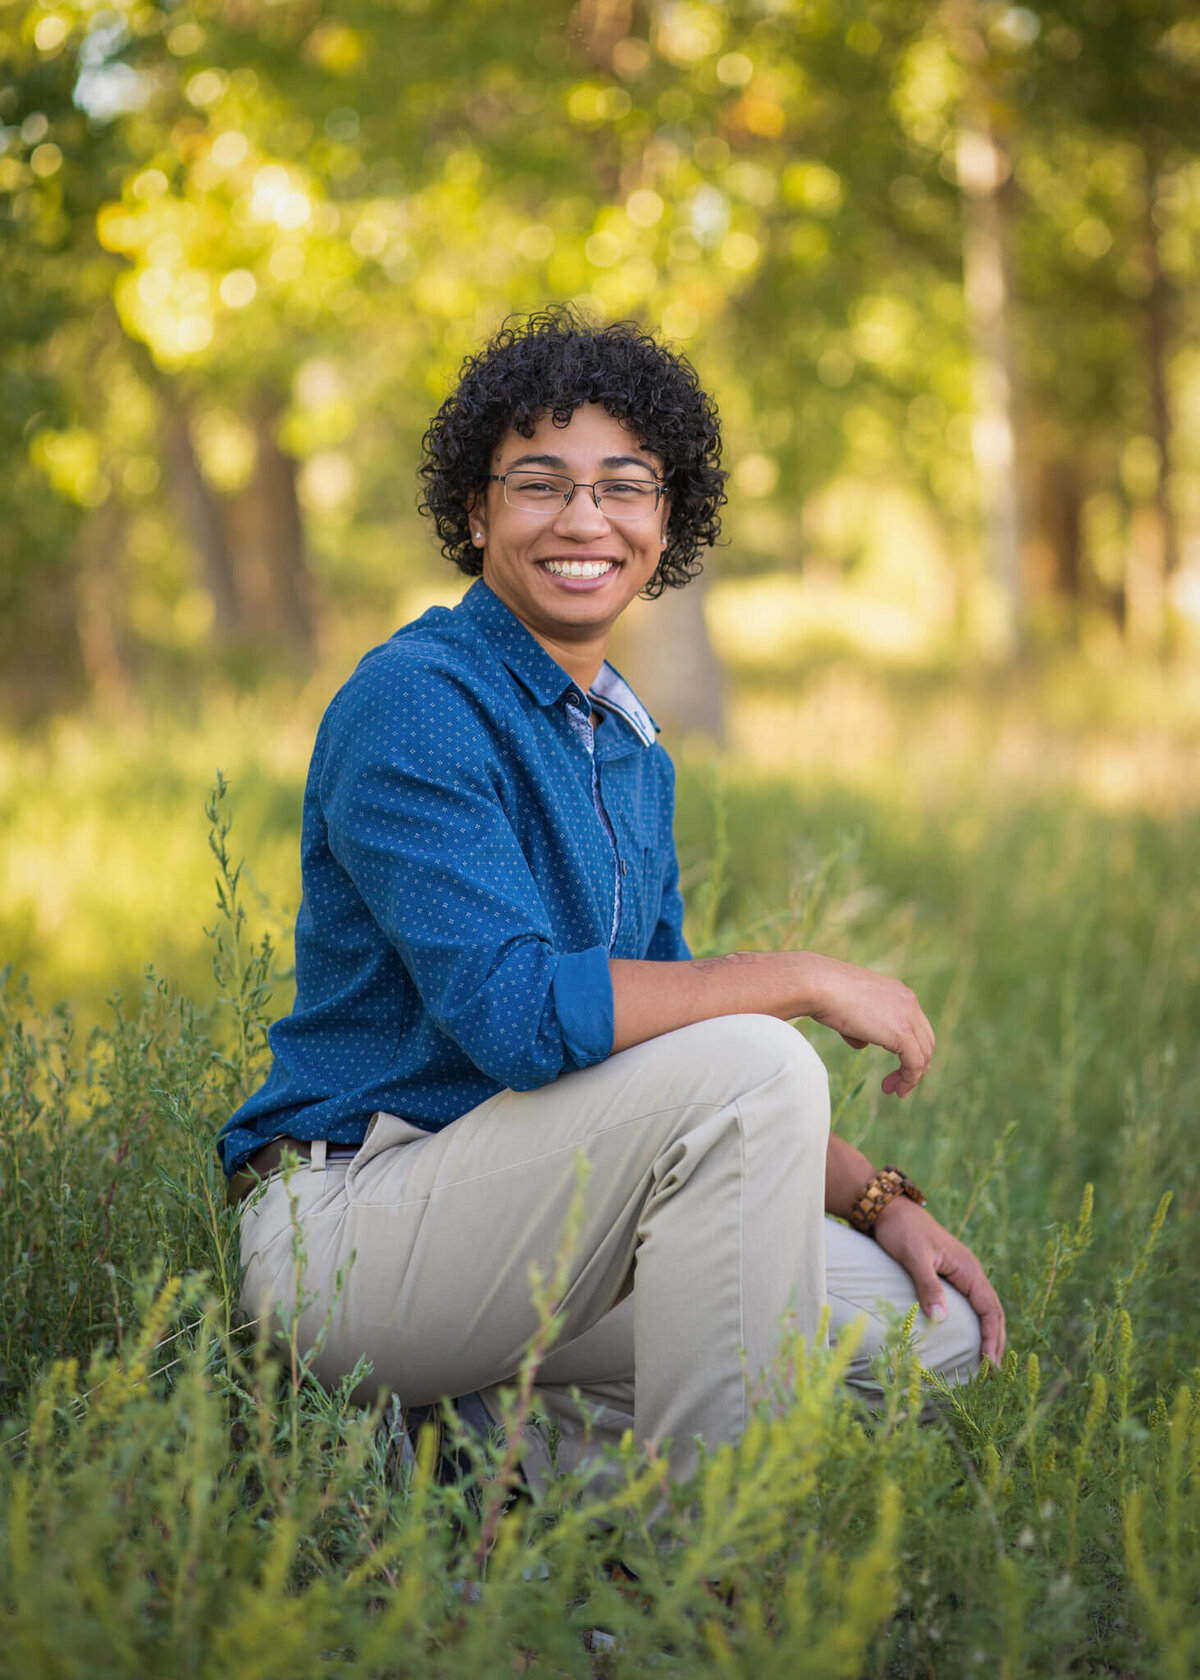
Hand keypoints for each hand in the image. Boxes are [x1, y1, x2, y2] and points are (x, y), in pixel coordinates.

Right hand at [800, 952, 934, 1097]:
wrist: (817, 984)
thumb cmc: (824, 993)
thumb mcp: (848, 1010)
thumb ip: (861, 1026)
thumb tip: (863, 1043)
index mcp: (898, 993)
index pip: (916, 1026)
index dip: (909, 1049)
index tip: (894, 1066)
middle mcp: (909, 1001)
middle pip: (925, 1041)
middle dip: (914, 1065)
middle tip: (896, 1083)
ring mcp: (908, 1016)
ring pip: (924, 1054)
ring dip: (912, 1077)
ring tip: (895, 1091)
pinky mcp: (901, 1033)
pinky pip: (915, 1063)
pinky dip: (909, 1079)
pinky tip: (896, 1090)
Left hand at [873, 1196, 1005, 1364]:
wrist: (890, 1209)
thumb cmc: (901, 1230)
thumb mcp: (914, 1256)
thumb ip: (928, 1285)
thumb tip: (941, 1319)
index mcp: (967, 1267)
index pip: (989, 1308)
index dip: (992, 1336)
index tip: (989, 1364)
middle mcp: (970, 1271)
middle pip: (992, 1311)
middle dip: (996, 1341)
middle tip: (993, 1373)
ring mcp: (961, 1273)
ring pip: (984, 1307)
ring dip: (988, 1333)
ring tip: (987, 1362)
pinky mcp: (950, 1275)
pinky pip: (971, 1303)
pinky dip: (976, 1322)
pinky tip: (970, 1337)